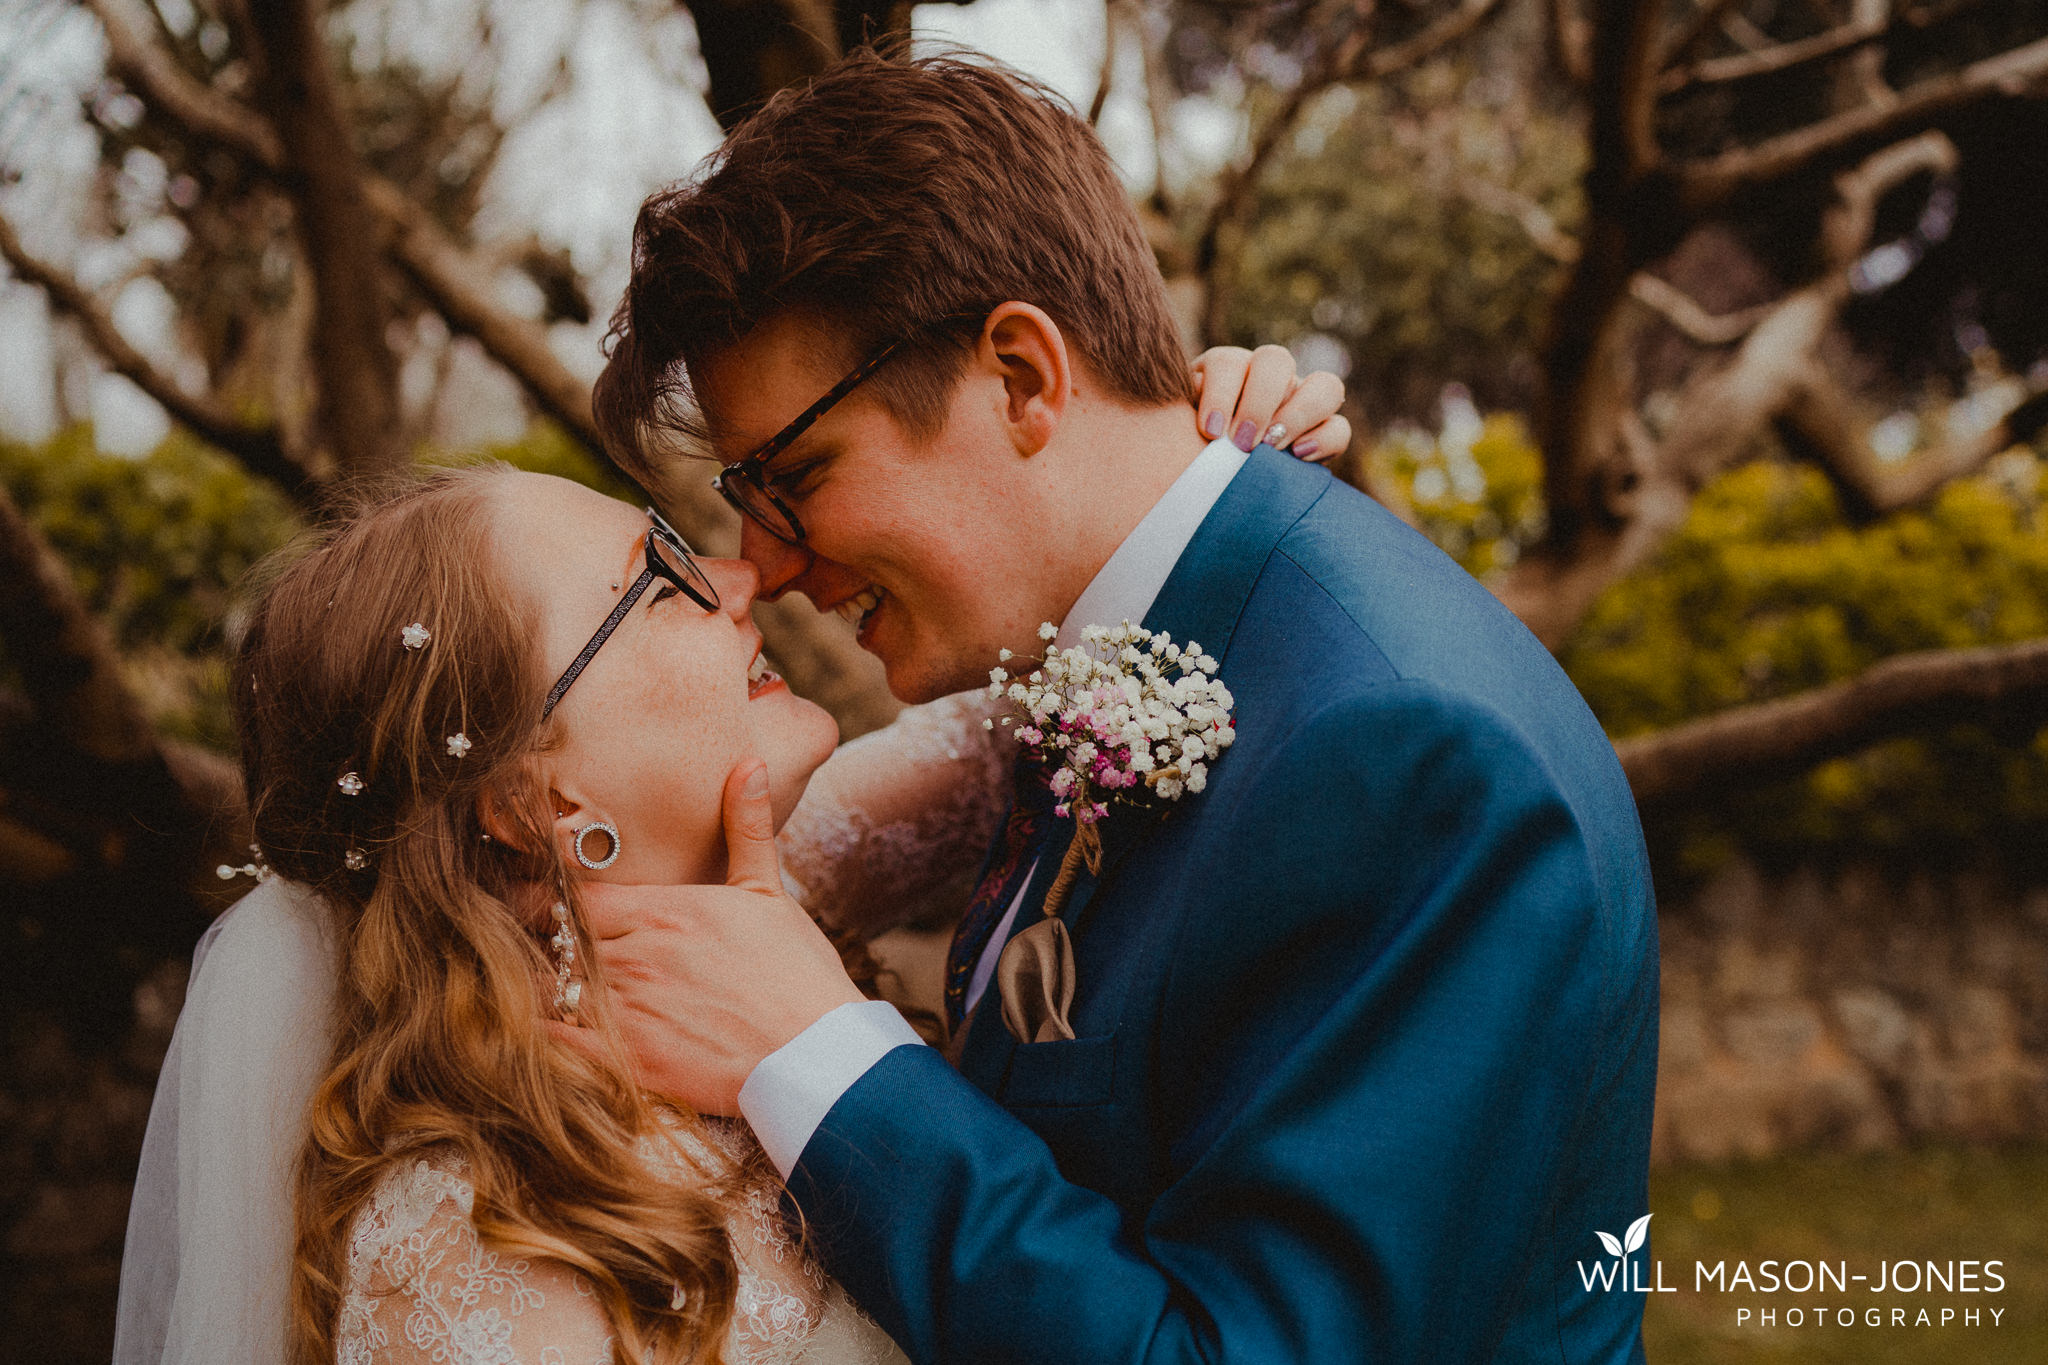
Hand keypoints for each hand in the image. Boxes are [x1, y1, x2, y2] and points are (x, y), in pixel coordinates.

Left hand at [572, 760, 865, 1114]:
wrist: (817, 1053)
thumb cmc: (797, 972)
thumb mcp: (770, 893)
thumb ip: (747, 828)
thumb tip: (748, 764)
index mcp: (662, 911)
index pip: (575, 895)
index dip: (557, 898)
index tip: (552, 901)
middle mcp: (635, 956)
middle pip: (555, 939)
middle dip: (547, 940)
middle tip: (542, 944)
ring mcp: (628, 1011)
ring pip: (552, 988)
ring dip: (544, 984)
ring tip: (545, 984)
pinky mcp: (629, 1061)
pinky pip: (560, 1042)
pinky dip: (545, 1032)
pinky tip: (549, 1028)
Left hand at [1190, 344, 1352, 463]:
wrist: (1209, 478)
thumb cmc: (1188, 451)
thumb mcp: (1179, 431)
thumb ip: (1183, 419)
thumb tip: (1204, 426)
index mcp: (1228, 370)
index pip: (1228, 362)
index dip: (1221, 392)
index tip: (1209, 431)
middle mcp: (1268, 377)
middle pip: (1276, 360)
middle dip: (1260, 401)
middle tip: (1243, 442)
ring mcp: (1301, 400)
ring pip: (1324, 385)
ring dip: (1299, 413)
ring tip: (1274, 448)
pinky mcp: (1323, 431)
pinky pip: (1339, 427)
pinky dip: (1324, 440)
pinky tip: (1298, 458)